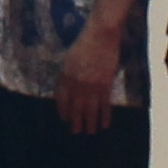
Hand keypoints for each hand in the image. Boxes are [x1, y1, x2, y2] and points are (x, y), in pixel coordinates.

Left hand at [54, 17, 125, 137]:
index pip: (62, 99)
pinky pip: (105, 105)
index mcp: (66, 76)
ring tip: (90, 132)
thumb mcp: (69, 58)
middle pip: (76, 108)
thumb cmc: (84, 43)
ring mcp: (92, 86)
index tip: (65, 119)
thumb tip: (66, 89)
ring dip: (90, 123)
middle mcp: (77, 84)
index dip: (63, 111)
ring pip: (90, 110)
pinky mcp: (106, 84)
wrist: (101, 35)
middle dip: (76, 122)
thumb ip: (67, 74)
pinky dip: (105, 116)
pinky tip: (105, 124)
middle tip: (77, 132)